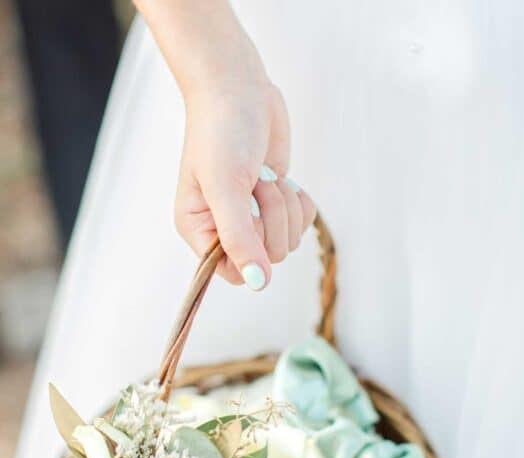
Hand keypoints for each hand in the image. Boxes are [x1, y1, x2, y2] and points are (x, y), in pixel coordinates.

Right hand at [174, 80, 315, 288]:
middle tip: (254, 184)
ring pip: (288, 241)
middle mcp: (226, 230)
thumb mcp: (226, 188)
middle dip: (270, 218)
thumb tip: (257, 283)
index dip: (251, 255)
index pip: (234, 273)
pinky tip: (282, 179)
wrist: (239, 88)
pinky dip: (300, 202)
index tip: (252, 224)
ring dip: (284, 205)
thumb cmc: (221, 133)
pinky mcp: (277, 203)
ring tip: (262, 176)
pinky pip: (303, 224)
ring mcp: (254, 217)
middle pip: (268, 258)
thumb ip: (239, 239)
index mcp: (200, 231)